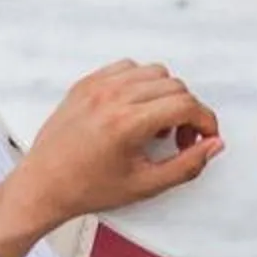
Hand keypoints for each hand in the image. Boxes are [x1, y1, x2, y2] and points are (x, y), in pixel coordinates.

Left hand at [0, 60, 220, 256]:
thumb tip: (213, 145)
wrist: (43, 185)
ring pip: (153, 72)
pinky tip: (135, 110)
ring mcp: (97, 86)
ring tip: (155, 126)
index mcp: (127, 123)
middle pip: (174, 86)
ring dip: (165, 95)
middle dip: (187, 112)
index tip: (205, 137)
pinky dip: (140, 84)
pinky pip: (127, 68)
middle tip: (179, 140)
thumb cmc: (87, 188)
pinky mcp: (85, 83)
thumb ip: (186, 165)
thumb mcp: (145, 185)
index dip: (205, 122)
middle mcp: (112, 97)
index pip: (186, 105)